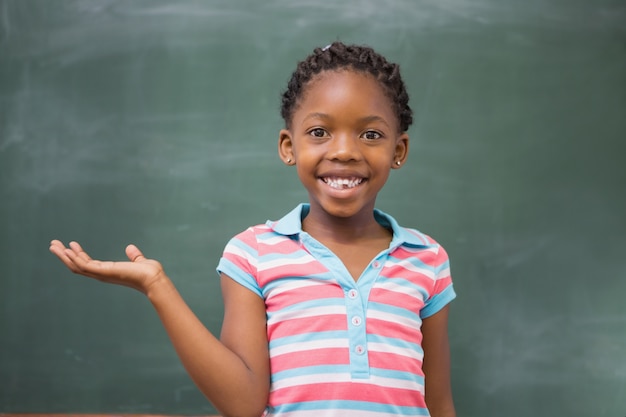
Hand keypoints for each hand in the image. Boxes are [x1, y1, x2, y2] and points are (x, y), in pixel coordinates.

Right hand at [49, 240, 166, 293]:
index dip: (77, 255)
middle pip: (77, 266)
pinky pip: (84, 265)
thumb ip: (134, 256)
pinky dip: (75, 258)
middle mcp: (101, 274)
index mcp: (108, 272)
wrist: (154, 279)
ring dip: (64, 255)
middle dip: (64, 256)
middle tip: (53, 245)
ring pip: (76, 266)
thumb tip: (130, 248)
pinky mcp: (104, 272)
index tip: (70, 245)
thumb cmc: (149, 273)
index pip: (87, 264)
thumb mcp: (139, 261)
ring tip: (54, 245)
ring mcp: (101, 274)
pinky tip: (68, 249)